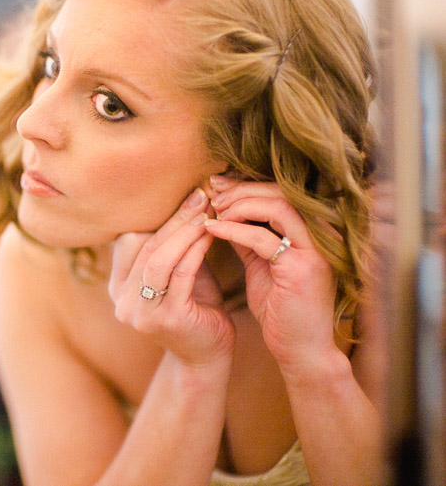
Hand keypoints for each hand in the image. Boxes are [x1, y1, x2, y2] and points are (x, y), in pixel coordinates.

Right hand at [109, 188, 234, 366]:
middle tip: (199, 196)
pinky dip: (195, 251)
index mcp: (118, 287)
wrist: (207, 356)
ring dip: (184, 232)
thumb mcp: (178, 273)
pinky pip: (181, 275)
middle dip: (174, 220)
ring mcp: (141, 312)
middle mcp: (122, 301)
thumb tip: (186, 201)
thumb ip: (173, 246)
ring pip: (159, 260)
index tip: (185, 198)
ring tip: (206, 213)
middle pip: (145, 247)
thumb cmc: (196, 308)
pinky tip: (210, 235)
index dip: (156, 218)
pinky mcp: (167, 319)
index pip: (129, 241)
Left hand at [203, 176, 338, 372]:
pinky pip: (263, 238)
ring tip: (213, 209)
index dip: (248, 185)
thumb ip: (249, 240)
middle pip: (282, 193)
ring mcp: (316, 252)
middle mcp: (323, 237)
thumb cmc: (281, 311)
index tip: (218, 185)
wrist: (300, 351)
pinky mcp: (303, 269)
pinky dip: (234, 229)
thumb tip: (225, 213)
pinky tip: (213, 229)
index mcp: (314, 233)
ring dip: (239, 204)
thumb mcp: (262, 266)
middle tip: (212, 191)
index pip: (282, 193)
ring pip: (277, 207)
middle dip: (242, 188)